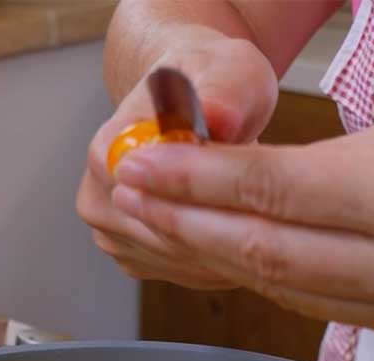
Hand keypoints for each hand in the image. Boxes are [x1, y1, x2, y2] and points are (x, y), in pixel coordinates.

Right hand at [76, 36, 277, 288]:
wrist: (189, 94)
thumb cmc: (208, 80)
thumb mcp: (228, 72)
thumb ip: (222, 96)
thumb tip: (217, 118)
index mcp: (108, 153)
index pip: (156, 207)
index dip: (213, 210)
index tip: (259, 199)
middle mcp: (98, 198)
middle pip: (169, 243)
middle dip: (227, 233)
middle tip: (275, 211)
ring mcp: (112, 233)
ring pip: (180, 264)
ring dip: (228, 251)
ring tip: (263, 219)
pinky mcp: (135, 256)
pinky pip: (184, 274)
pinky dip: (221, 262)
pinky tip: (245, 236)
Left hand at [109, 97, 373, 337]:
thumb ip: (332, 164)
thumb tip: (242, 180)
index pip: (277, 193)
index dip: (197, 181)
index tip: (142, 167)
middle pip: (265, 253)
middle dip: (183, 226)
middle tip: (128, 199)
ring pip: (279, 286)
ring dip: (209, 258)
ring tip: (156, 227)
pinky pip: (310, 302)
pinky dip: (258, 278)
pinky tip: (219, 256)